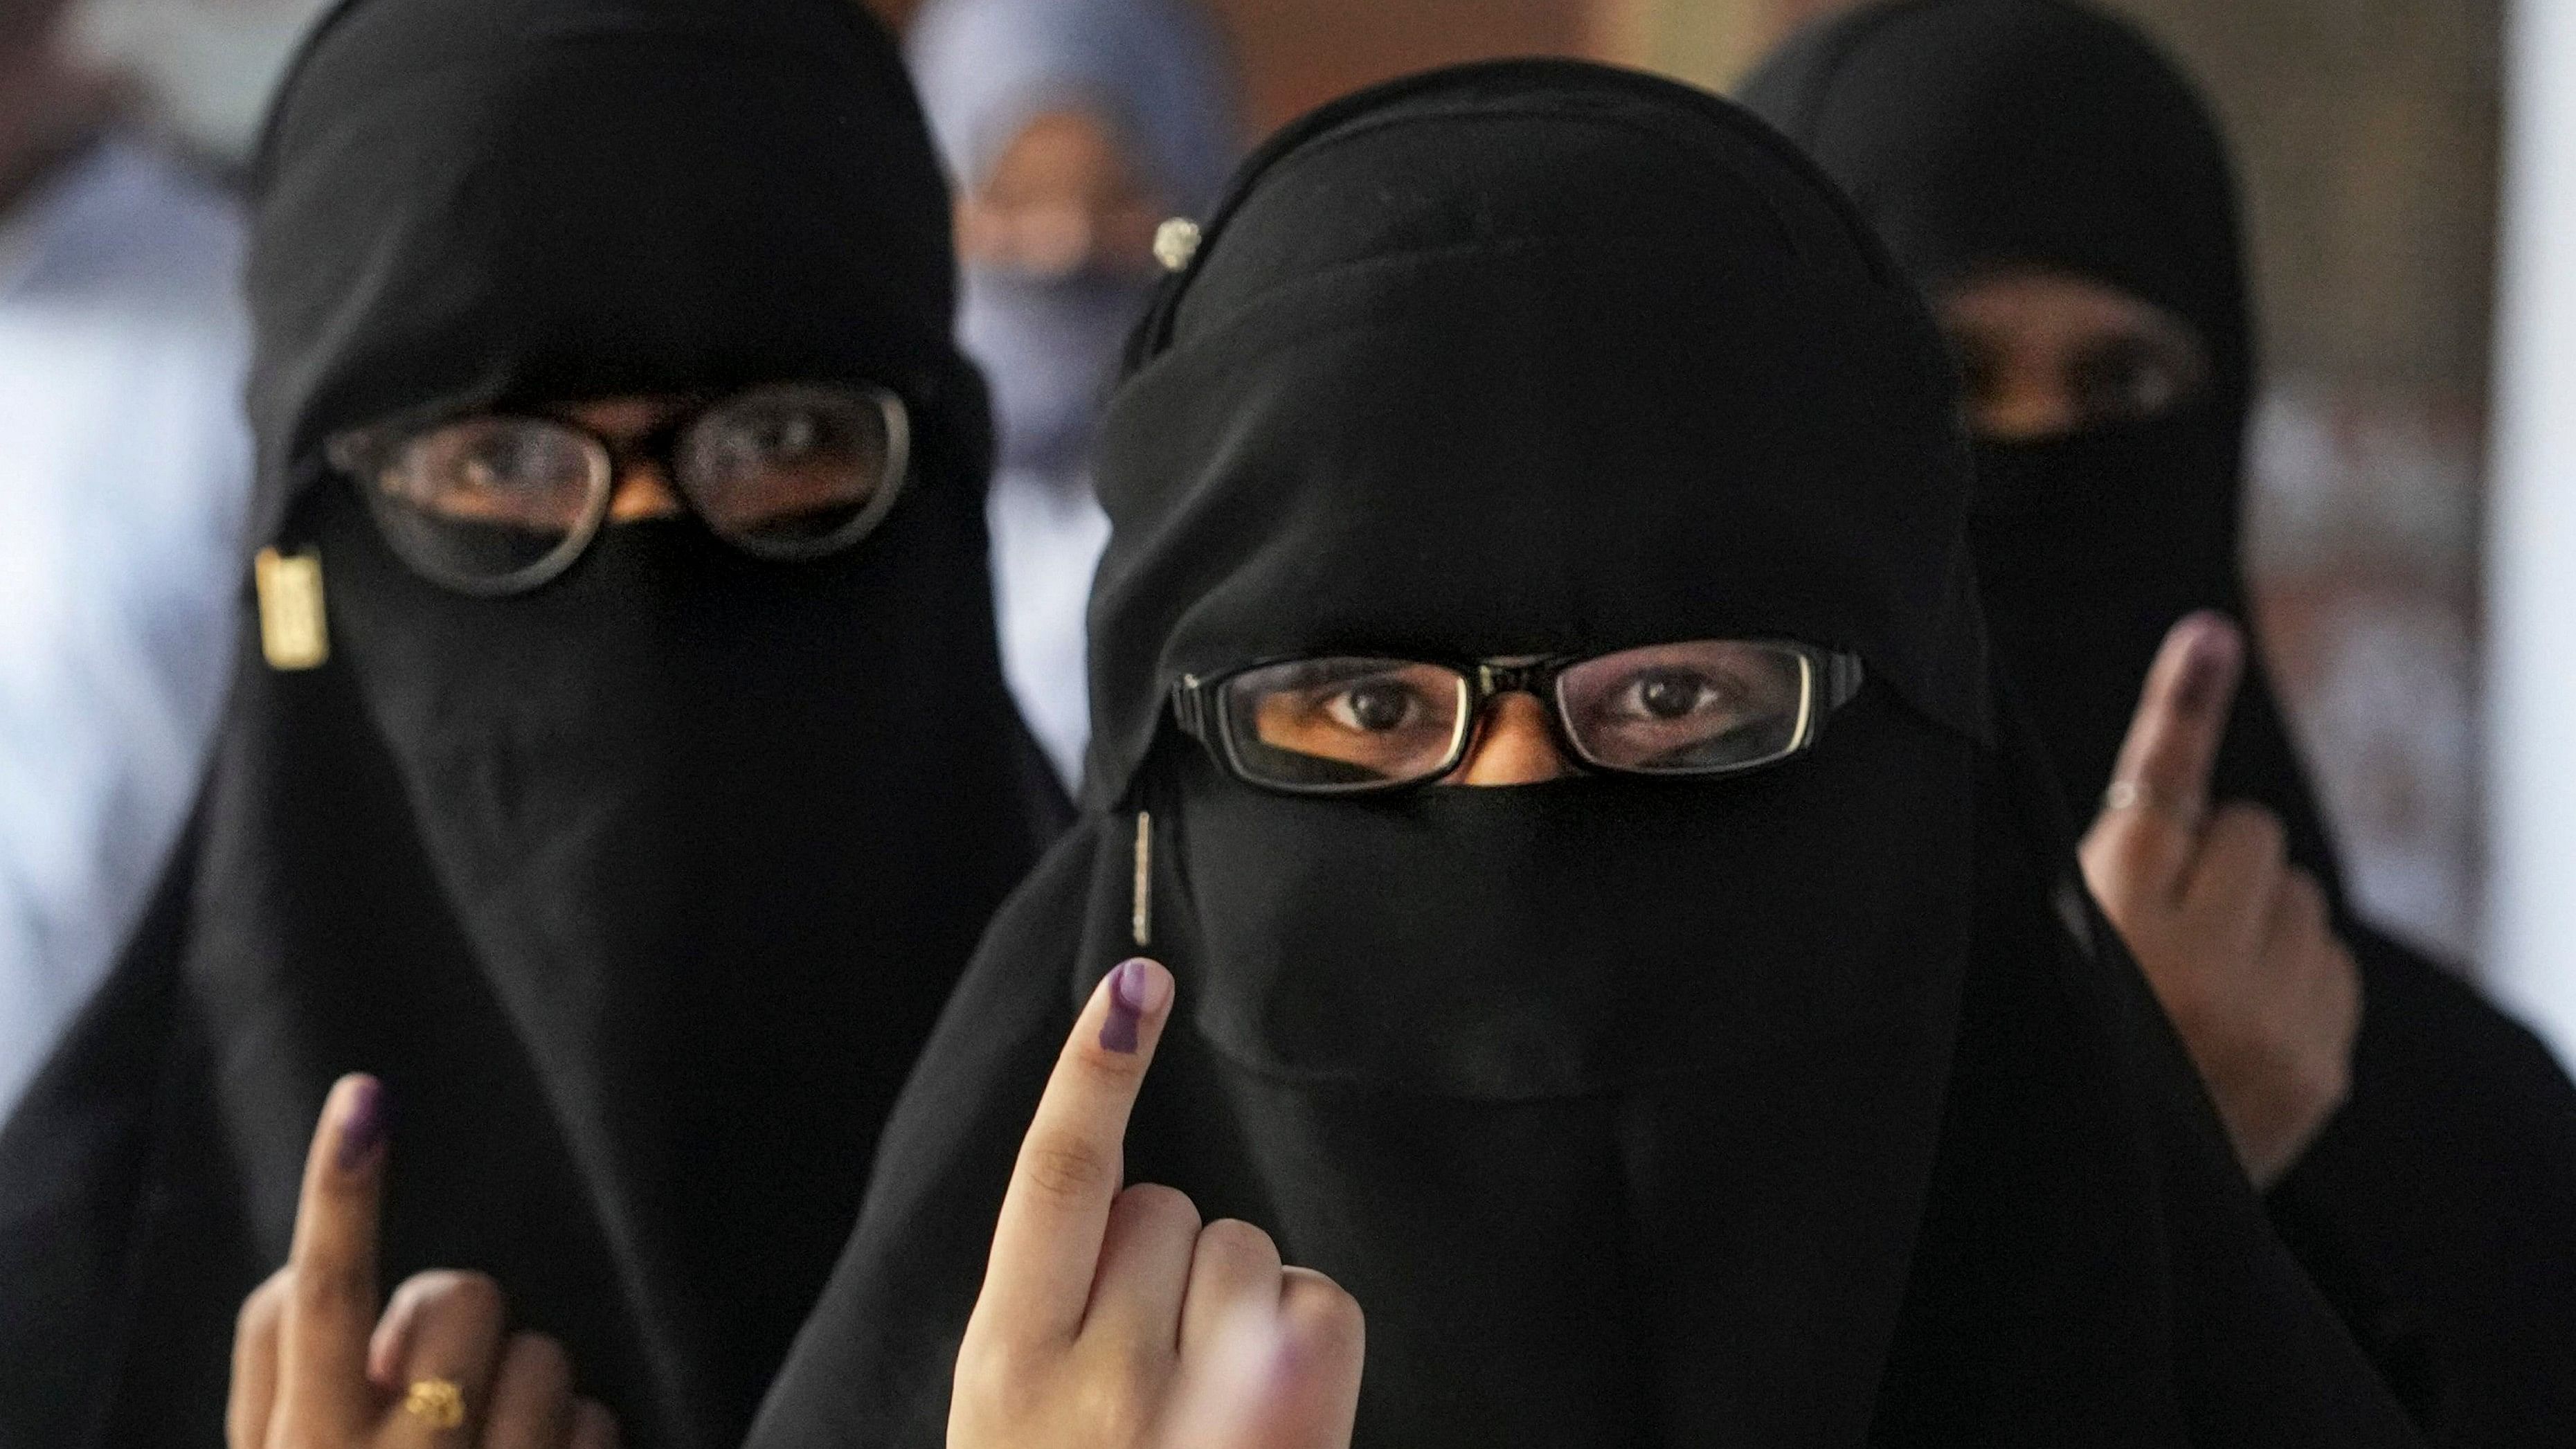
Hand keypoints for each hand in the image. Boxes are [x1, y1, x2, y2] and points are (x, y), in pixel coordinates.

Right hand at [228, 1075, 619, 1448]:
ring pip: (542, 1356)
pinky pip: (596, 1419)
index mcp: (310, 1447)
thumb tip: (304, 1260)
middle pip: (463, 1297)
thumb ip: (274, 1359)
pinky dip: (567, 1443)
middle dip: (453, 1325)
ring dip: (515, 1393)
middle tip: (426, 1393)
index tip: (363, 1097)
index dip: (341, 1192)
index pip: (326, 1296)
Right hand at [949, 958, 1363, 1448]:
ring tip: (1205, 1400)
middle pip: (1163, 1208)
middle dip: (1162, 1257)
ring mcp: (1205, 1405)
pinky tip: (1268, 1407)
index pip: (1057, 1178)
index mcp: (1007, 1366)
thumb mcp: (1015, 1407)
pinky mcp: (1294, 1422)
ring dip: (1231, 1301)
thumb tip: (1120, 1187)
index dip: (1096, 1069)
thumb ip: (1050, 1306)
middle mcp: (1100, 1384)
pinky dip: (1302, 1337)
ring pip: (1240, 1245)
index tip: (1134, 981)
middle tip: (1146, 1369)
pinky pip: (1318, 1300)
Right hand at [2080, 613, 2362, 1187]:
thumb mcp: (2047, 955)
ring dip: (2255, 916)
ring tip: (2200, 986)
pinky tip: (2242, 1021)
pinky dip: (2292, 972)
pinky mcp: (2323, 1065)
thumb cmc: (2058, 1057)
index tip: (2208, 636)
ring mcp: (2274, 1021)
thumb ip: (2097, 873)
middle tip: (2162, 926)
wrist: (2107, 1204)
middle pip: (2246, 832)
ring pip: (2295, 891)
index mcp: (2109, 934)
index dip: (2181, 706)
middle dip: (2211, 860)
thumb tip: (2163, 794)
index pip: (2154, 793)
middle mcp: (2199, 972)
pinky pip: (2332, 958)